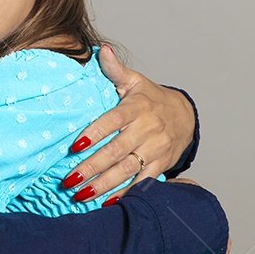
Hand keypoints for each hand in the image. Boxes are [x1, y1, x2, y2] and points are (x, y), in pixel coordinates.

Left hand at [63, 45, 194, 200]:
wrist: (184, 116)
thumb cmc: (149, 98)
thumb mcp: (134, 81)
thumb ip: (114, 70)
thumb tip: (101, 50)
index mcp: (137, 107)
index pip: (113, 120)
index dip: (95, 133)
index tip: (75, 146)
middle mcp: (148, 128)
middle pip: (117, 150)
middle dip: (93, 166)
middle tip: (69, 180)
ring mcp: (156, 148)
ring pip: (128, 169)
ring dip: (104, 184)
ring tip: (81, 195)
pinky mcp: (161, 164)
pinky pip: (142, 181)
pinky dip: (125, 193)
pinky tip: (106, 203)